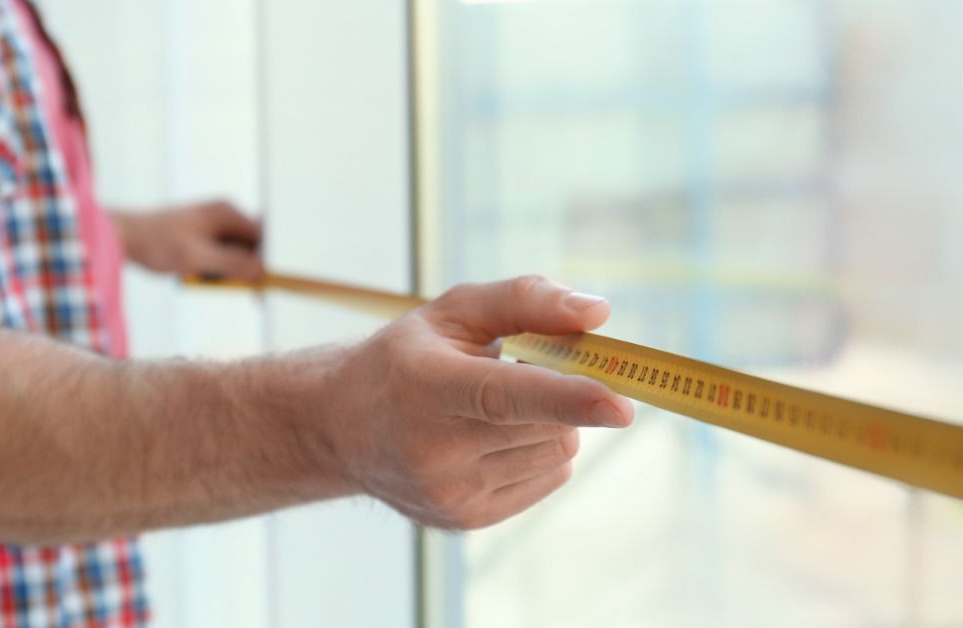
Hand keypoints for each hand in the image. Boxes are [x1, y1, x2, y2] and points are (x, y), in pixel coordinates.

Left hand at [110, 200, 262, 278]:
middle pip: (250, 245)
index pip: (262, 238)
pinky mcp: (201, 233)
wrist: (122, 236)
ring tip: (204, 277)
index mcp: (226, 213)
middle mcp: (223, 214)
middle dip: (247, 268)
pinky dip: (214, 267)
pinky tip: (197, 273)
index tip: (265, 284)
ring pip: (235, 252)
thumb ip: (233, 263)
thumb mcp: (198, 258)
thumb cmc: (157, 243)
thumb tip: (262, 270)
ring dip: (227, 269)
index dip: (267, 262)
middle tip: (241, 290)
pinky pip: (219, 252)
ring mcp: (212, 223)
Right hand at [325, 275, 633, 529]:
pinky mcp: (466, 520)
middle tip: (524, 368)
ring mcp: (450, 493)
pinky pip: (547, 479)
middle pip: (548, 424)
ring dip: (549, 423)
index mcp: (425, 385)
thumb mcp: (454, 310)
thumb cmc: (407, 358)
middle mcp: (433, 449)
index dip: (567, 397)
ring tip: (495, 408)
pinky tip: (492, 438)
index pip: (503, 396)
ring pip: (556, 452)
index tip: (621, 404)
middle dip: (561, 393)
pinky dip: (538, 452)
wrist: (342, 428)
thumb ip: (526, 300)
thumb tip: (598, 314)